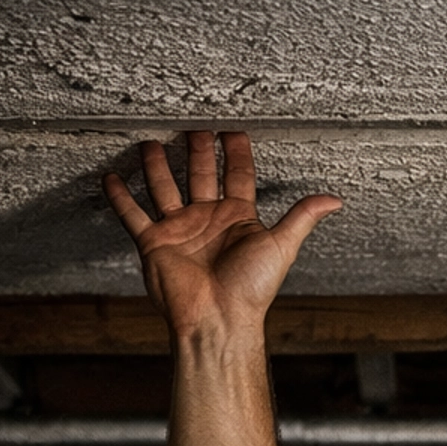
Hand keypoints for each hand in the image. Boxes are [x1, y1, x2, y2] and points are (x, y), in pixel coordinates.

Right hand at [104, 131, 341, 336]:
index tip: (233, 128)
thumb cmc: (250, 291)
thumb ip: (302, 217)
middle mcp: (207, 219)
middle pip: (199, 173)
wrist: (218, 322)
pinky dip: (120, 196)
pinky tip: (111, 177)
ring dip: (157, 165)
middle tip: (193, 124)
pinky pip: (133, 214)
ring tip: (149, 141)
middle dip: (196, 148)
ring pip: (164, 187)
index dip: (236, 151)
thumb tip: (334, 200)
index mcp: (236, 217)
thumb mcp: (281, 246)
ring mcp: (179, 230)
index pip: (236, 174)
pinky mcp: (154, 243)